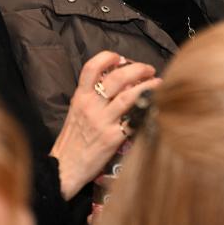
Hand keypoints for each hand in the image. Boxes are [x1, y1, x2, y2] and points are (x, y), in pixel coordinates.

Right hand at [51, 51, 159, 199]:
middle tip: (148, 69)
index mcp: (80, 96)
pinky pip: (133, 120)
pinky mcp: (112, 137)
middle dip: (137, 69)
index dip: (107, 57)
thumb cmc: (72, 139)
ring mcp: (102, 121)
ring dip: (148, 86)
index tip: (120, 57)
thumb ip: (91, 96)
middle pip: (117, 77)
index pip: (91, 67)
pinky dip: (146, 110)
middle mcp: (91, 106)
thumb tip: (115, 82)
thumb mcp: (76, 111)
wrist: (65, 167)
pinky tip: (155, 107)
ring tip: (158, 83)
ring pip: (129, 96)